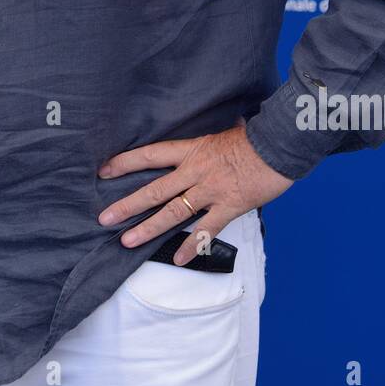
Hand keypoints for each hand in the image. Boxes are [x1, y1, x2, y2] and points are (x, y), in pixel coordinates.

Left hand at [96, 118, 292, 264]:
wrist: (280, 146)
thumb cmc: (256, 136)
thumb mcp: (227, 130)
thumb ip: (214, 136)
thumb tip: (220, 126)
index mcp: (192, 150)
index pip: (151, 155)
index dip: (126, 162)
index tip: (104, 170)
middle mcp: (195, 171)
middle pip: (154, 190)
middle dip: (127, 205)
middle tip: (104, 217)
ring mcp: (210, 191)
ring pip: (172, 213)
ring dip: (148, 228)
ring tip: (127, 241)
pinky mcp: (229, 207)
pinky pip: (206, 230)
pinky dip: (191, 245)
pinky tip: (178, 259)